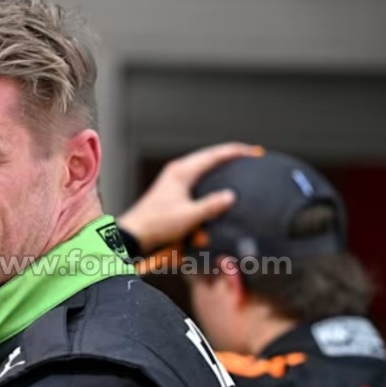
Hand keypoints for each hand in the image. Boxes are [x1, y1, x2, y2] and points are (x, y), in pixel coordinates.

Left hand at [116, 142, 260, 252]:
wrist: (133, 234)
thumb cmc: (156, 225)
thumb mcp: (188, 216)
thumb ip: (211, 206)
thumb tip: (230, 196)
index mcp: (182, 172)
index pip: (213, 155)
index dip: (235, 152)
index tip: (252, 152)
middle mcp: (177, 171)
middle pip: (208, 156)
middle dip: (229, 154)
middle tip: (249, 155)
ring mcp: (174, 179)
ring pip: (202, 165)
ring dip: (219, 164)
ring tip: (237, 164)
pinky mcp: (172, 189)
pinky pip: (196, 176)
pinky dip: (210, 176)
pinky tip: (217, 182)